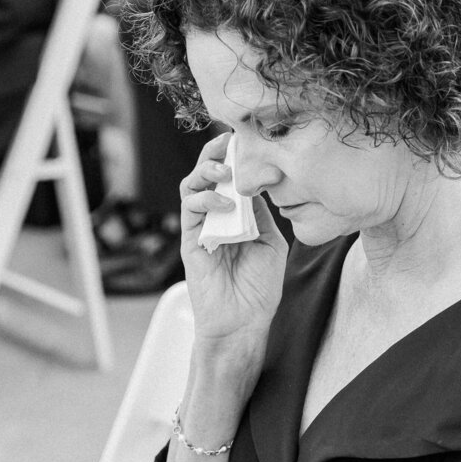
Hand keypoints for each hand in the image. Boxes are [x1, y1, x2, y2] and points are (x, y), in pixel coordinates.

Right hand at [179, 135, 287, 365]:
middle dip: (215, 153)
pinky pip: (190, 210)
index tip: (246, 139)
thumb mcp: (270, 242)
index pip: (231, 177)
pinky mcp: (190, 241)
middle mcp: (216, 217)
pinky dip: (205, 201)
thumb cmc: (259, 288)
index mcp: (236, 215)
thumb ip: (261, 212)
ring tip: (225, 172)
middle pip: (207, 174)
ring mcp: (201, 228)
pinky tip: (224, 206)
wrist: (243, 323)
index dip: (235, 156)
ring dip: (206, 172)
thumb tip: (258, 181)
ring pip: (192, 186)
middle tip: (228, 142)